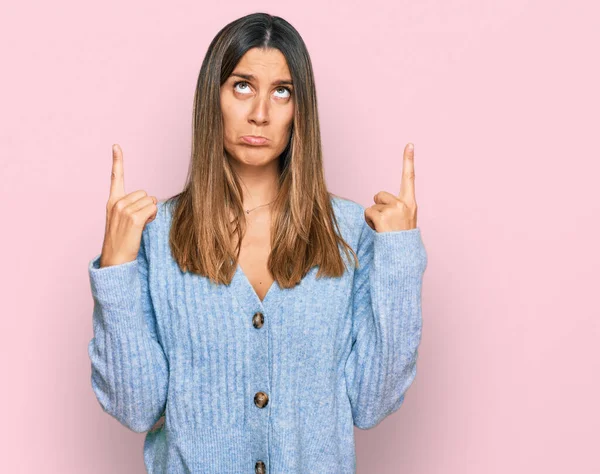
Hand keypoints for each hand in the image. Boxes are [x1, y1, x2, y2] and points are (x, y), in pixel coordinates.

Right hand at [100, 144, 157, 266]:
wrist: (115, 260)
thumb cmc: (122, 241)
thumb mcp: (123, 220)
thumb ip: (132, 207)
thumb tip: (151, 201)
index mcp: (112, 201)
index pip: (116, 177)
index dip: (117, 161)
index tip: (116, 146)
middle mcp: (117, 203)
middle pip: (145, 193)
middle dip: (146, 206)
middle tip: (138, 222)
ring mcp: (124, 210)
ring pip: (150, 201)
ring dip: (151, 213)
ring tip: (139, 226)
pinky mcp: (134, 218)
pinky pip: (152, 209)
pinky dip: (152, 217)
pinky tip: (143, 227)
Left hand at [365, 143, 417, 232]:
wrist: (403, 256)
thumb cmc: (400, 239)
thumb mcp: (404, 220)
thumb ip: (395, 207)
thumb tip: (377, 202)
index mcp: (411, 203)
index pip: (410, 178)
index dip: (409, 160)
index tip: (410, 144)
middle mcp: (404, 204)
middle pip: (379, 195)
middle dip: (378, 206)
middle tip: (386, 223)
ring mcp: (394, 210)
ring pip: (372, 206)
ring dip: (373, 217)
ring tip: (383, 229)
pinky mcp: (384, 216)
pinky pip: (368, 213)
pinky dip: (369, 222)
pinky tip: (379, 230)